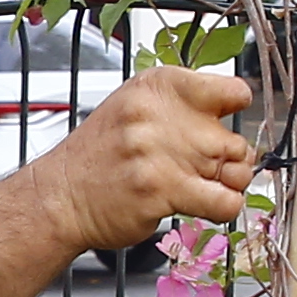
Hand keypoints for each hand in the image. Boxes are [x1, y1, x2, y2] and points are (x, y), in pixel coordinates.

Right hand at [21, 65, 261, 259]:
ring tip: (204, 187)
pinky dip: (224, 208)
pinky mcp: (161, 190)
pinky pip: (224, 202)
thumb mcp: (135, 109)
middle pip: (235, 140)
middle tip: (211, 169)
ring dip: (227, 185)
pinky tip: (204, 206)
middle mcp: (158, 115)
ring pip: (235, 172)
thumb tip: (233, 122)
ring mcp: (159, 153)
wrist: (60, 197)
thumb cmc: (100, 157)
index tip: (225, 124)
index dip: (237, 111)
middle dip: (231, 160)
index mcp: (157, 87)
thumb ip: (182, 107)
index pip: (232, 90)